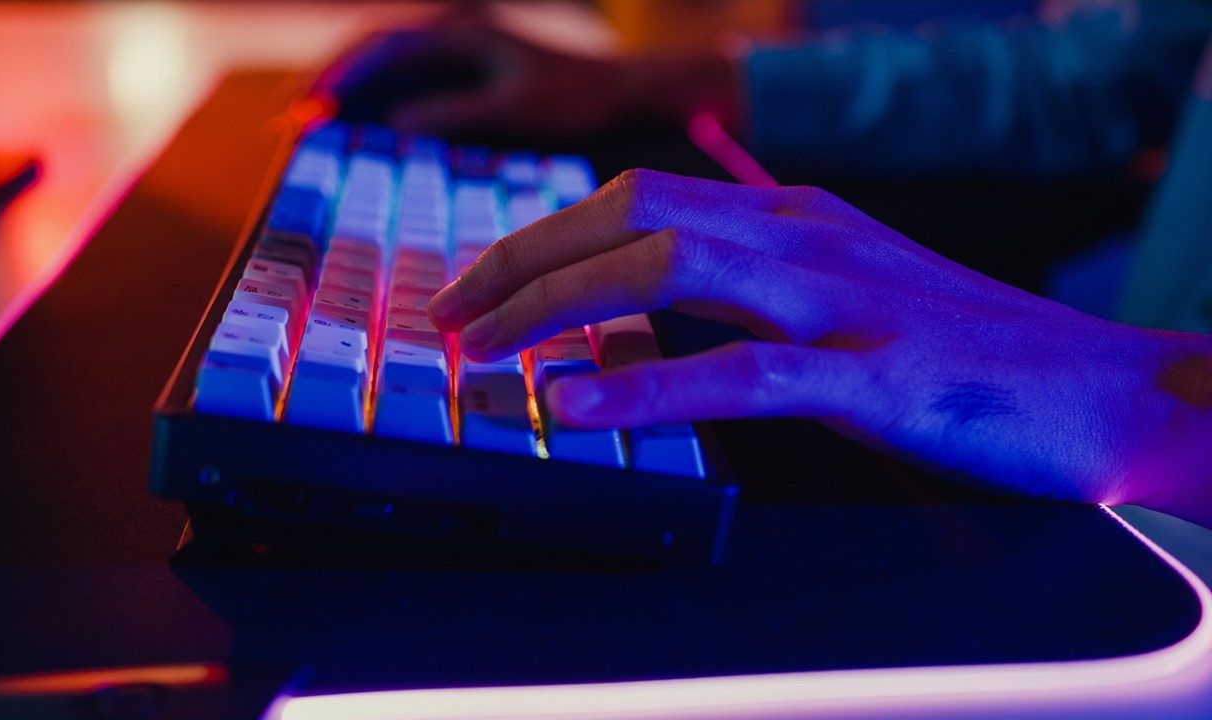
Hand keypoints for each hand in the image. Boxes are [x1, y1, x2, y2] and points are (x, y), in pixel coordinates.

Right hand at [316, 12, 737, 136]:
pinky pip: (407, 78)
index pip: (380, 45)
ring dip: (346, 91)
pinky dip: (377, 101)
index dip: (337, 75)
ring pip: (385, 63)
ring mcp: (457, 48)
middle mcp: (452, 29)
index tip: (305, 109)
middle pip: (370, 48)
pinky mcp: (466, 71)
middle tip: (289, 123)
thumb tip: (398, 122)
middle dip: (327, 81)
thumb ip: (458, 112)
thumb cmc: (578, 98)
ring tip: (308, 127)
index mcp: (460, 30)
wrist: (624, 91)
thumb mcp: (518, 109)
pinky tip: (360, 130)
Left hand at [429, 169, 1211, 521]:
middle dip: (523, 263)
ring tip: (485, 353)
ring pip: (669, 270)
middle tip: (453, 318)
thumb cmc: (967, 352)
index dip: (543, 237)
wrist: (1111, 388)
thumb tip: (625, 326)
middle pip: (631, 217)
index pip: (638, 200)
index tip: (481, 285)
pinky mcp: (878, 376)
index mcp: (795, 217)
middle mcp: (807, 237)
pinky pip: (740, 371)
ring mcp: (843, 300)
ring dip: (557, 306)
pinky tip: (576, 403)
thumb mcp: (840, 299)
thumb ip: (740, 300)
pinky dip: (645, 382)